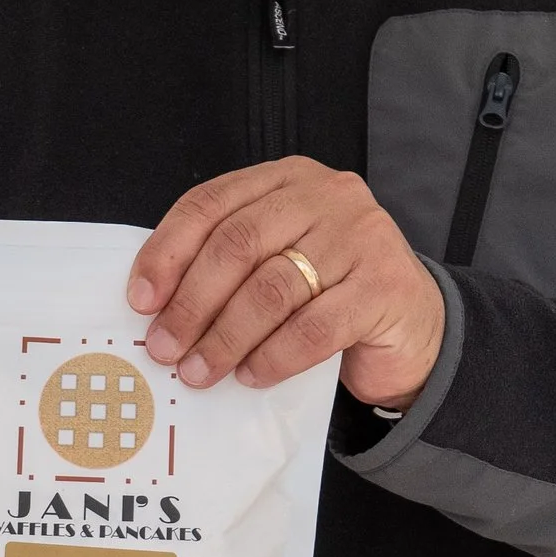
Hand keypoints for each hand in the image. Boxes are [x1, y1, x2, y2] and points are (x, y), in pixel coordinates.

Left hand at [129, 160, 445, 410]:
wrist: (415, 328)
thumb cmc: (331, 294)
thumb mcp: (279, 261)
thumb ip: (231, 266)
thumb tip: (157, 307)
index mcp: (287, 180)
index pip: (211, 203)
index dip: (168, 251)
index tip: (140, 299)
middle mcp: (327, 196)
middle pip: (238, 244)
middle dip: (192, 302)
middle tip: (164, 347)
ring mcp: (361, 236)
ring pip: (273, 288)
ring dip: (226, 336)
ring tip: (199, 371)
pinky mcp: (385, 286)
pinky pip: (314, 327)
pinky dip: (274, 356)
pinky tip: (252, 376)